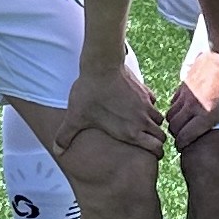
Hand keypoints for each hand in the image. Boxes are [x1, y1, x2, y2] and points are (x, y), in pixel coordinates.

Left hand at [50, 58, 164, 158]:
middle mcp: (143, 120)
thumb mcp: (76, 117)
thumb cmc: (90, 93)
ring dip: (152, 122)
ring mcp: (146, 104)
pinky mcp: (144, 90)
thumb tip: (57, 151)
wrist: (102, 65)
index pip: (157, 149)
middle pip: (161, 136)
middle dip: (156, 139)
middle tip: (146, 139)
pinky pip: (153, 102)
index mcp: (131, 132)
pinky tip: (136, 104)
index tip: (149, 152)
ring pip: (159, 119)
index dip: (155, 152)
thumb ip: (66, 136)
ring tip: (140, 123)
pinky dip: (148, 105)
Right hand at [167, 45, 218, 151]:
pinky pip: (174, 99)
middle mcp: (192, 105)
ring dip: (174, 121)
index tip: (184, 149)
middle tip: (183, 139)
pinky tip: (185, 107)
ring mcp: (187, 92)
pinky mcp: (186, 81)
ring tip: (182, 125)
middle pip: (174, 125)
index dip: (182, 145)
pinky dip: (176, 106)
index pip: (185, 136)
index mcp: (206, 115)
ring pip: (171, 112)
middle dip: (176, 134)